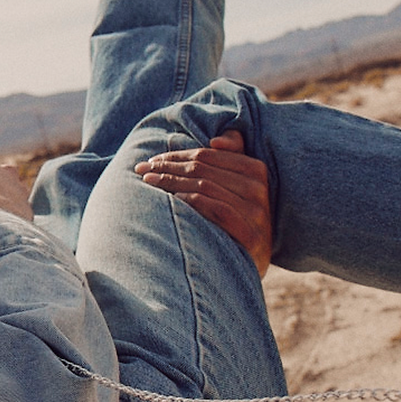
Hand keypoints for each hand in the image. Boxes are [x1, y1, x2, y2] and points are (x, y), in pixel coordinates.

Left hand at [134, 130, 272, 275]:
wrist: (249, 261)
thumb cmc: (234, 218)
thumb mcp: (234, 185)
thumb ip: (230, 156)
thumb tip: (215, 140)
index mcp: (256, 170)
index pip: (208, 156)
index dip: (175, 156)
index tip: (151, 160)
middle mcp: (259, 189)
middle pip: (203, 170)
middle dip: (167, 168)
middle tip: (141, 170)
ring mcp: (257, 213)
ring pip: (204, 187)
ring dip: (171, 182)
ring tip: (147, 182)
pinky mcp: (251, 235)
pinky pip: (215, 209)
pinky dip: (190, 201)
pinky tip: (170, 200)